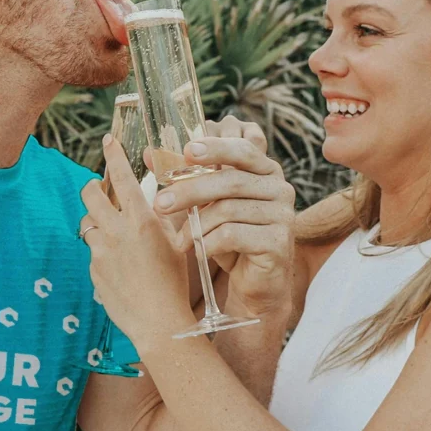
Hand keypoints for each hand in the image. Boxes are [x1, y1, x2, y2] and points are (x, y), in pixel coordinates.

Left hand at [80, 137, 195, 352]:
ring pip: (87, 223)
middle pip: (90, 194)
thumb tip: (162, 196)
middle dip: (93, 187)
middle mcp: (116, 232)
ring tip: (112, 230)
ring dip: (96, 221)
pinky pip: (92, 251)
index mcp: (141, 220)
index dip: (113, 155)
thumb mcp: (178, 242)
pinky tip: (120, 265)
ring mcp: (100, 252)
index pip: (121, 177)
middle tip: (99, 188)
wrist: (159, 323)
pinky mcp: (93, 270)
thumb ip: (166, 216)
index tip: (107, 141)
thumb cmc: (175, 282)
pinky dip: (102, 250)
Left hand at [154, 117, 295, 319]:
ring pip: (228, 210)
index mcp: (265, 170)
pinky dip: (209, 243)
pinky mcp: (279, 242)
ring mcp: (283, 215)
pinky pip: (234, 235)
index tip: (187, 151)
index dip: (215, 148)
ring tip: (179, 240)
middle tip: (160, 203)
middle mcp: (280, 188)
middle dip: (190, 191)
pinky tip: (198, 251)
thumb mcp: (208, 204)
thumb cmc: (230, 237)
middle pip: (230, 181)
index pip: (242, 149)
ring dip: (196, 226)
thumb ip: (184, 177)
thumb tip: (148, 154)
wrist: (255, 281)